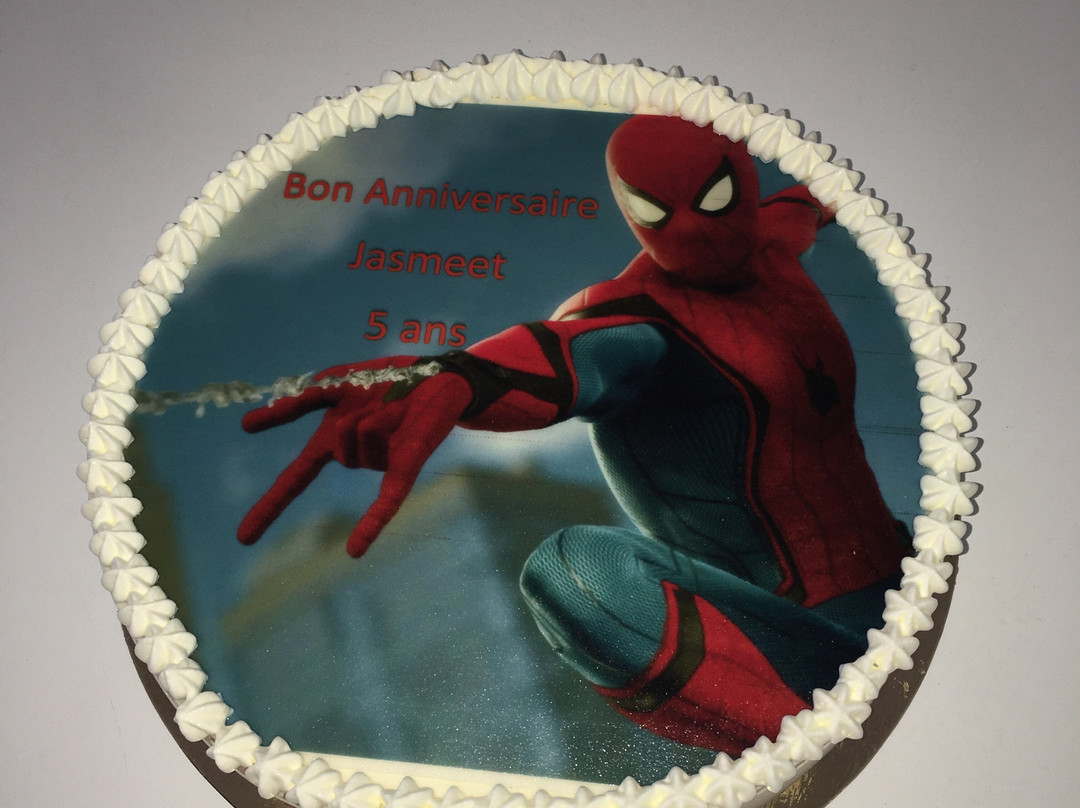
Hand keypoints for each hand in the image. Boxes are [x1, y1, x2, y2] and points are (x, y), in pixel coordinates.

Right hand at [237, 356, 471, 556]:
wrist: (439, 377)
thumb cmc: (389, 379)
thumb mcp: (339, 380)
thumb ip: (302, 397)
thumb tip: (253, 420)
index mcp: (333, 438)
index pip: (294, 480)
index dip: (269, 507)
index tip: (243, 538)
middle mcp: (354, 456)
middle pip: (338, 446)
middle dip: (354, 416)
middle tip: (381, 400)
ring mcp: (380, 464)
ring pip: (360, 445)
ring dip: (378, 415)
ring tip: (399, 405)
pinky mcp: (406, 469)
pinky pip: (386, 501)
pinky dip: (370, 524)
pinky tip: (353, 551)